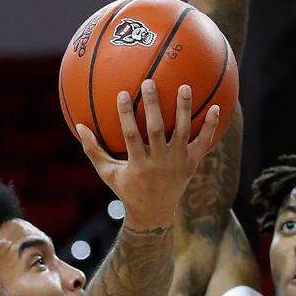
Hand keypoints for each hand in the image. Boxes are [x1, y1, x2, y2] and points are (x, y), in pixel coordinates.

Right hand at [76, 81, 220, 230]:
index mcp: (139, 166)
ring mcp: (179, 164)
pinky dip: (211, 126)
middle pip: (158, 131)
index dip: (127, 116)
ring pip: (183, 133)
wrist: (155, 212)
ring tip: (184, 86)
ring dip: (184, 110)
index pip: (132, 137)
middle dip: (154, 106)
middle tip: (150, 82)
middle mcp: (160, 164)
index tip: (123, 94)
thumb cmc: (127, 189)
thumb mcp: (108, 173)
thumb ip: (93, 150)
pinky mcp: (192, 164)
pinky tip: (218, 107)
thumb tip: (78, 126)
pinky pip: (204, 143)